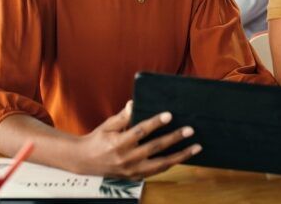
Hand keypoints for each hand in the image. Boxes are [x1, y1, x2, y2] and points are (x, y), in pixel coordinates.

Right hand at [72, 101, 200, 178]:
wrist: (85, 162)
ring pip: (161, 164)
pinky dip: (171, 163)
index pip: (140, 131)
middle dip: (174, 138)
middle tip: (190, 130)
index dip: (155, 123)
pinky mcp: (135, 177)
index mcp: (118, 143)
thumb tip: (133, 103)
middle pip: (155, 148)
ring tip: (196, 147)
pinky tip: (183, 156)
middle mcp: (126, 158)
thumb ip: (122, 116)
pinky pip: (157, 171)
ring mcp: (132, 170)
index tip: (169, 115)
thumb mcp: (107, 125)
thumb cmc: (98, 139)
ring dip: (180, 155)